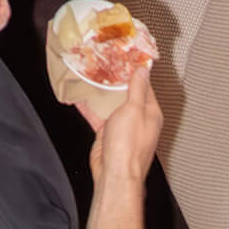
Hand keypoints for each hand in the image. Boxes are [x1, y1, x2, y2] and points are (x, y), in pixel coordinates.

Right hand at [79, 62, 163, 183]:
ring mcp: (122, 126)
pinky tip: (77, 97)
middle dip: (115, 78)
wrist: (114, 174)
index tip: (124, 54)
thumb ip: (137, 89)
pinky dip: (88, 106)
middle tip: (102, 61)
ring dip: (101, 91)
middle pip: (126, 93)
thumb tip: (144, 69)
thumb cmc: (128, 145)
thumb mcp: (134, 110)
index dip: (135, 69)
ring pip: (111, 103)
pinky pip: (97, 115)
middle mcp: (138, 118)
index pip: (144, 85)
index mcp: (150, 112)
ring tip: (89, 74)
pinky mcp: (107, 133)